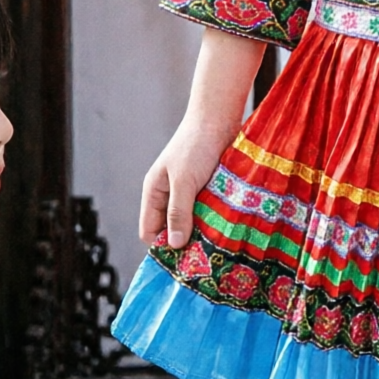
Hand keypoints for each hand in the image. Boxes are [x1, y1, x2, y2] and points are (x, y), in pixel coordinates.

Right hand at [137, 114, 232, 248]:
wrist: (219, 118)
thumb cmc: (196, 146)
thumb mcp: (184, 181)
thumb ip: (178, 211)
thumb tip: (174, 245)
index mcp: (155, 193)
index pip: (150, 231)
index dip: (163, 246)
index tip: (183, 260)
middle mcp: (170, 196)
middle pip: (173, 230)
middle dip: (186, 241)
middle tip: (205, 255)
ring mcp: (191, 193)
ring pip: (194, 223)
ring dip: (204, 231)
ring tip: (219, 242)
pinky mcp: (210, 190)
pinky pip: (210, 213)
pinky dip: (217, 220)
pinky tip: (228, 228)